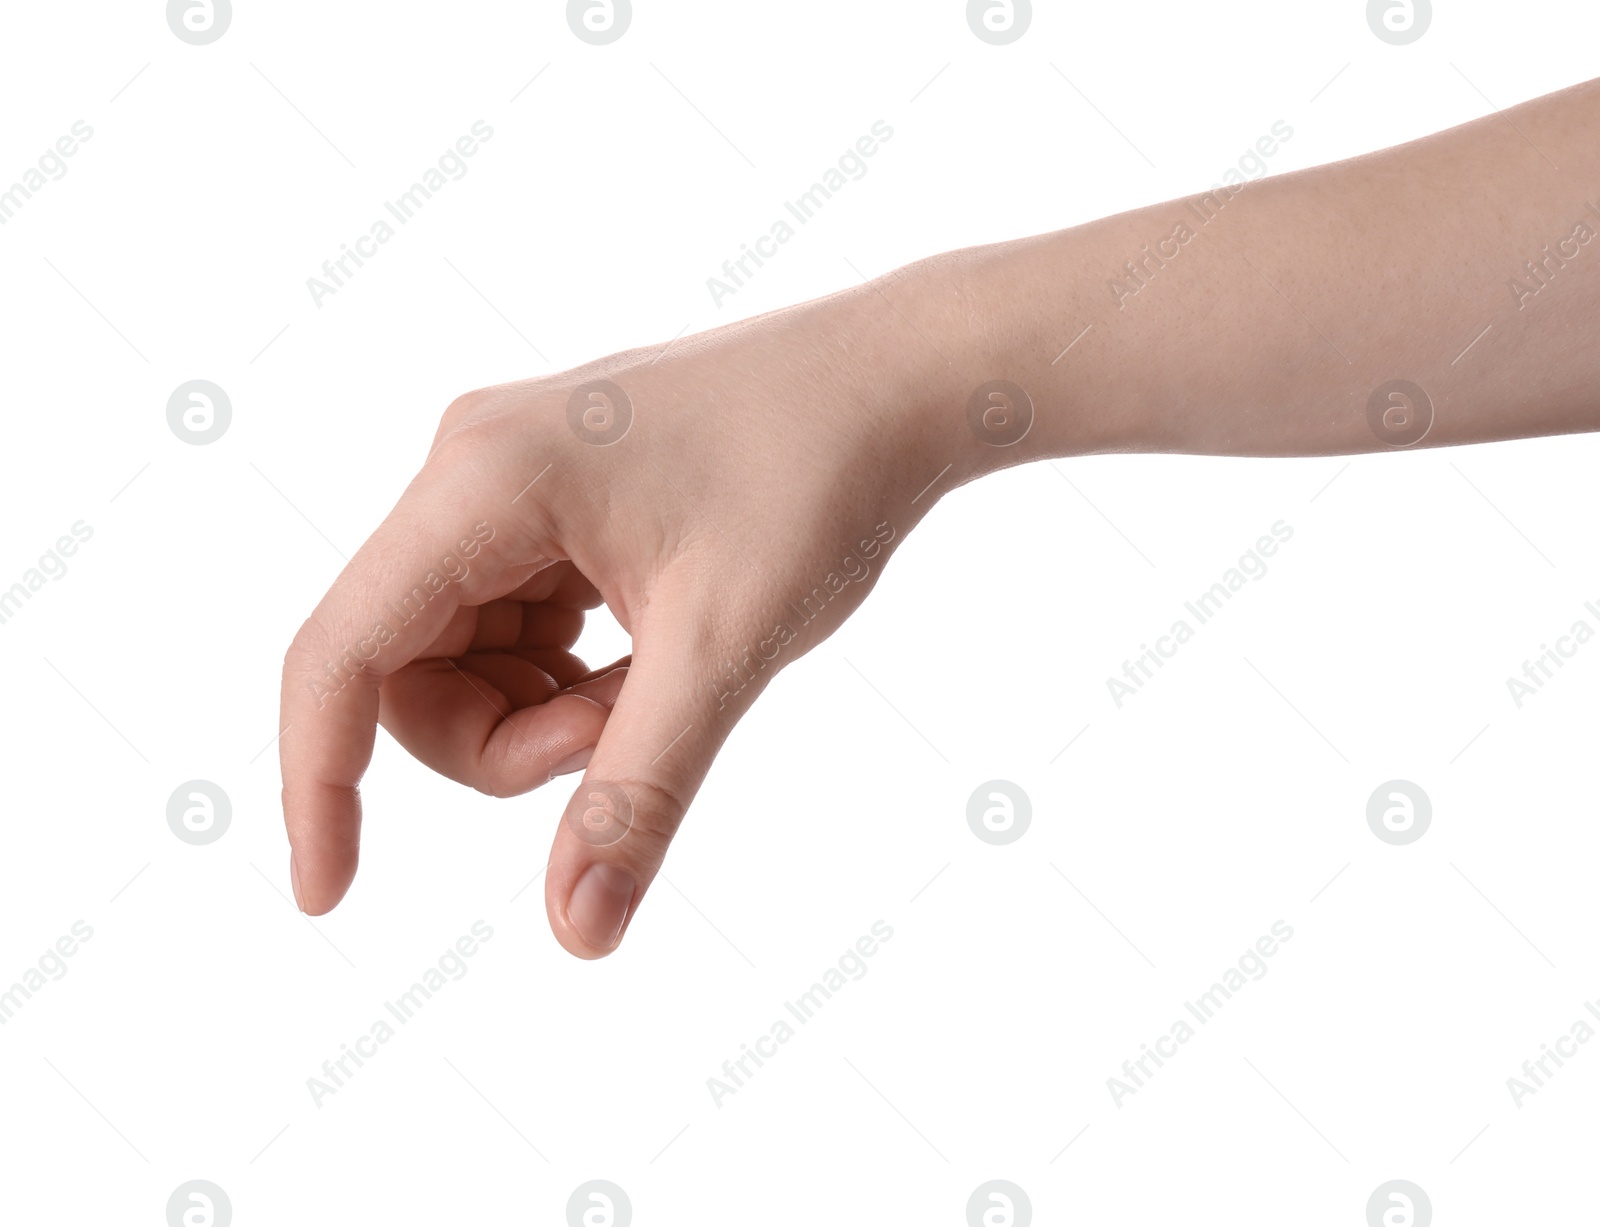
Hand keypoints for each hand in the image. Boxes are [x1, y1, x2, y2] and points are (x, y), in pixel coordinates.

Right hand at [278, 282, 936, 956]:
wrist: (897, 378)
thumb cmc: (819, 479)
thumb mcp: (725, 645)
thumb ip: (642, 787)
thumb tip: (577, 932)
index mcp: (482, 482)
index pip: (342, 652)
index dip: (318, 782)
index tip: (328, 895)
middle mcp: (469, 469)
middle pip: (406, 669)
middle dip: (501, 741)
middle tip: (620, 731)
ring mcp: (507, 480)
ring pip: (460, 656)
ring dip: (543, 709)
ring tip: (661, 677)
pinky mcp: (548, 500)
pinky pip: (510, 625)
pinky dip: (567, 673)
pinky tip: (653, 653)